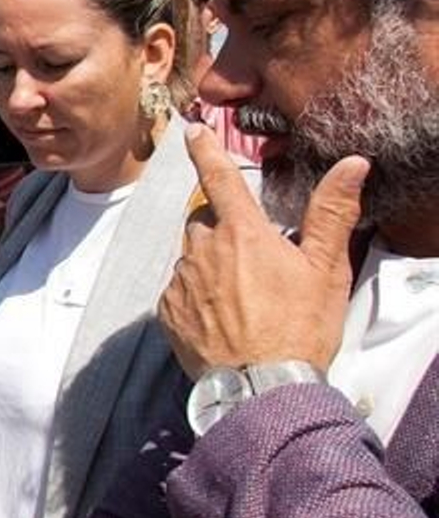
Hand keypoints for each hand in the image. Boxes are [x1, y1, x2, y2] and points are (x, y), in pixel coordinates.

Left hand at [159, 124, 366, 376]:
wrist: (261, 387)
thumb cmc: (298, 328)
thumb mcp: (326, 270)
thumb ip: (332, 213)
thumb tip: (351, 164)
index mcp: (242, 233)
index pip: (219, 178)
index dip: (206, 150)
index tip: (193, 130)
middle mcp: (203, 250)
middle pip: (205, 222)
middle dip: (224, 230)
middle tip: (255, 262)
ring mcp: (180, 282)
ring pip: (192, 257)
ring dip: (211, 266)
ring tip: (243, 300)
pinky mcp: (167, 312)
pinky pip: (178, 291)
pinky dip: (196, 297)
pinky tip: (222, 318)